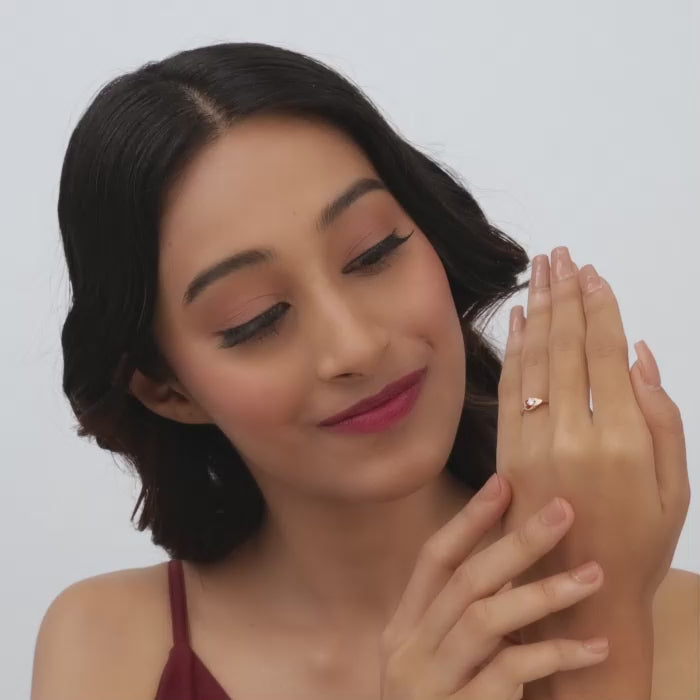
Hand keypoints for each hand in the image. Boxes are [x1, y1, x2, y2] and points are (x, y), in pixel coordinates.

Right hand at [379, 476, 609, 699]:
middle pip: (464, 580)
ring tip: (592, 574)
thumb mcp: (437, 666)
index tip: (504, 483)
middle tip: (562, 510)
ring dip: (542, 591)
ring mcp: (428, 686)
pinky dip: (554, 654)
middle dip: (514, 540)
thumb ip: (461, 624)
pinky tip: (594, 646)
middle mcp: (407, 651)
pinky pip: (510, 672)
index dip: (468, 519)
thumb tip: (511, 568)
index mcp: (401, 630)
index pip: (432, 560)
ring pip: (485, 618)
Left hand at [496, 246, 689, 603]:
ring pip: (534, 361)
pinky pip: (508, 391)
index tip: (592, 272)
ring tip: (538, 273)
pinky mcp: (507, 453)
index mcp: (622, 439)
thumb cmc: (640, 541)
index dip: (597, 307)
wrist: (578, 594)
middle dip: (562, 295)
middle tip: (559, 255)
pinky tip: (517, 321)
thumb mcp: (676, 487)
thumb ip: (662, 416)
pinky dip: (513, 351)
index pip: (603, 353)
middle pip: (565, 346)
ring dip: (536, 311)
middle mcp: (572, 433)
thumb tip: (639, 352)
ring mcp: (532, 443)